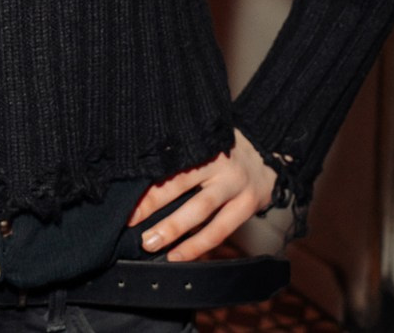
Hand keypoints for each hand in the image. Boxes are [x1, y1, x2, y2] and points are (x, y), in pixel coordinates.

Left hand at [127, 129, 276, 260]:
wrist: (268, 154)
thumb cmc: (222, 147)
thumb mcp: (203, 138)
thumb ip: (180, 150)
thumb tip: (138, 169)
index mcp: (204, 143)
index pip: (171, 162)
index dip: (148, 180)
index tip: (125, 195)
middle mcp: (220, 163)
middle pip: (182, 185)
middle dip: (154, 206)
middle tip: (131, 223)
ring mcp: (236, 185)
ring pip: (201, 211)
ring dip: (174, 230)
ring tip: (151, 244)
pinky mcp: (247, 205)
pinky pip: (220, 230)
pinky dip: (198, 245)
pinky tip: (178, 256)